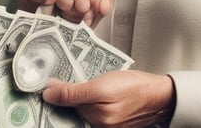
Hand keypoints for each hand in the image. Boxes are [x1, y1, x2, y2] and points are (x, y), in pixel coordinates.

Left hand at [42, 70, 175, 126]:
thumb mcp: (101, 86)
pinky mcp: (111, 116)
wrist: (161, 94)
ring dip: (73, 92)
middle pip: (71, 108)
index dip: (52, 97)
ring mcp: (105, 122)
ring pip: (81, 105)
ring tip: (68, 77)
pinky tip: (85, 83)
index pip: (63, 110)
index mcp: (94, 120)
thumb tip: (48, 94)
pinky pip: (91, 105)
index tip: (40, 85)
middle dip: (61, 94)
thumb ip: (73, 92)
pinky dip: (85, 94)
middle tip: (53, 76)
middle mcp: (98, 124)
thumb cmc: (136, 88)